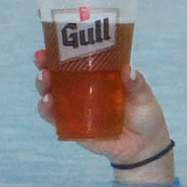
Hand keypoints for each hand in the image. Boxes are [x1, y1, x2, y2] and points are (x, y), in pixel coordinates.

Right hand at [34, 51, 173, 178]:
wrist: (144, 146)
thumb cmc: (145, 114)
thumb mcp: (144, 96)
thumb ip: (137, 85)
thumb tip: (128, 69)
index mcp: (100, 75)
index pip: (77, 58)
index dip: (62, 49)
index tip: (52, 39)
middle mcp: (84, 89)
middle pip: (58, 74)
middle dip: (46, 64)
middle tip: (42, 58)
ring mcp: (77, 108)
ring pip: (52, 94)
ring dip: (44, 86)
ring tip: (44, 80)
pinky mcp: (74, 128)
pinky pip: (56, 119)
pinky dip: (48, 111)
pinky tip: (46, 104)